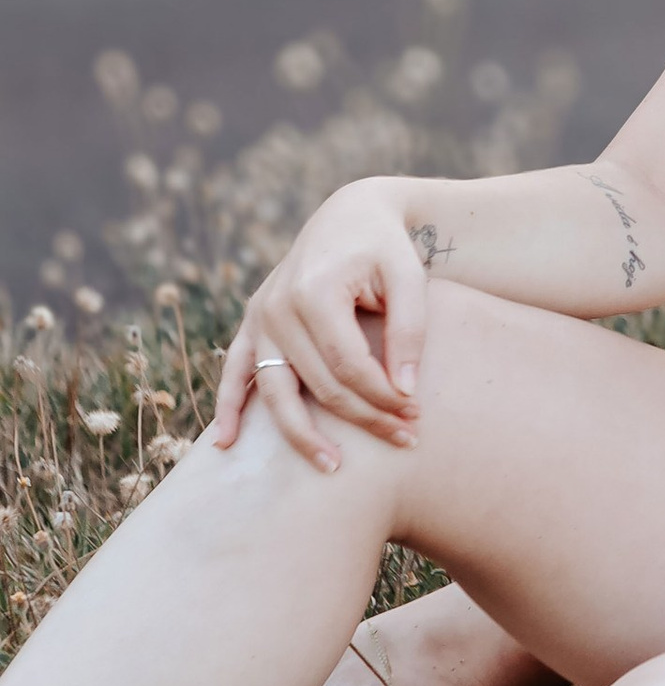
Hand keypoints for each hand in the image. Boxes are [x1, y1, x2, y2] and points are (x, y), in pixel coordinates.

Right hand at [211, 179, 429, 470]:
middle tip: (406, 439)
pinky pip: (234, 374)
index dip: (384, 397)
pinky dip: (228, 409)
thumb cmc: (385, 248)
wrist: (348, 217)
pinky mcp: (251, 326)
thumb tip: (404, 391)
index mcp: (314, 292)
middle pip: (320, 385)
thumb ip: (409, 331)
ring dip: (303, 435)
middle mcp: (277, 308)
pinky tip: (225, 444)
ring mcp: (259, 319)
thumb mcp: (409, 277)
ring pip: (276, 393)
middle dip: (365, 418)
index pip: (350, 366)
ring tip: (333, 469)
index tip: (417, 416)